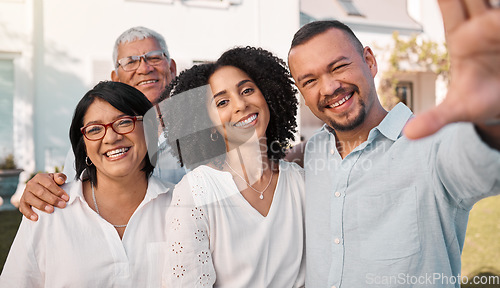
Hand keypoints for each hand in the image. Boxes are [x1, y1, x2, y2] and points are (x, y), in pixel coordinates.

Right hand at [19, 173, 68, 220]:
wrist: (40, 188)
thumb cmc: (50, 184)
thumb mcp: (56, 178)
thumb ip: (60, 177)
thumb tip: (60, 180)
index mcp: (40, 177)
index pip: (49, 184)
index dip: (58, 191)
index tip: (66, 198)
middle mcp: (31, 184)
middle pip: (41, 192)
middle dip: (53, 199)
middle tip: (62, 205)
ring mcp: (25, 193)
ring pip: (31, 199)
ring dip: (42, 205)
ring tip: (51, 210)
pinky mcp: (22, 202)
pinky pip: (23, 208)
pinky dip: (29, 213)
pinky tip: (36, 218)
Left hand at [404, 0, 499, 138]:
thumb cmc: (480, 102)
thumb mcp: (457, 111)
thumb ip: (434, 119)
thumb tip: (406, 134)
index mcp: (462, 40)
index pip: (452, 8)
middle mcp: (482, 28)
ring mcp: (499, 30)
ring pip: (494, 4)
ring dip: (492, 3)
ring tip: (489, 6)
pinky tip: (499, 13)